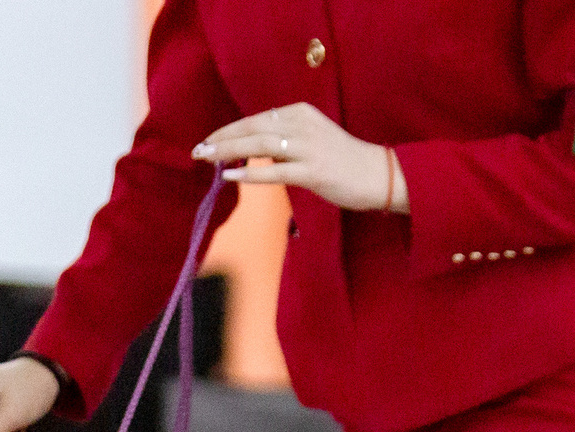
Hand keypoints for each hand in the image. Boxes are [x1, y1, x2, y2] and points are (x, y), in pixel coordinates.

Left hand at [195, 103, 405, 213]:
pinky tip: (230, 175)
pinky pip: (276, 171)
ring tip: (206, 159)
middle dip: (222, 139)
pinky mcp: (314, 172)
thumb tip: (250, 148)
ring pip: (261, 145)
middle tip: (197, 150)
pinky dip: (251, 173)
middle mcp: (302, 125)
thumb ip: (283, 140)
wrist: (377, 175)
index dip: (230, 130)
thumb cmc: (341, 160)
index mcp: (300, 113)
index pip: (257, 119)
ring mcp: (308, 148)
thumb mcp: (310, 139)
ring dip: (230, 152)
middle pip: (254, 128)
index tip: (208, 141)